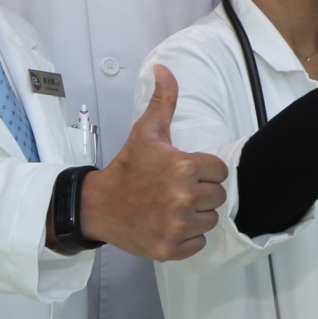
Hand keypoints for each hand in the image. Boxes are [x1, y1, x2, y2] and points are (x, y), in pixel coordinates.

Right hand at [76, 65, 228, 259]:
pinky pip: (198, 244)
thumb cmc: (127, 168)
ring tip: (173, 207)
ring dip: (196, 215)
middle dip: (202, 193)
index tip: (186, 172)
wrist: (98, 206)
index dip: (205, 171)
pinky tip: (170, 225)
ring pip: (210, 220)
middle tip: (178, 190)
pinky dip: (188, 238)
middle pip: (218, 197)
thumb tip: (163, 69)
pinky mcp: (169, 249)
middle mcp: (182, 197)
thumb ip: (163, 101)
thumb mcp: (146, 132)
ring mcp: (176, 226)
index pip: (220, 171)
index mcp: (183, 166)